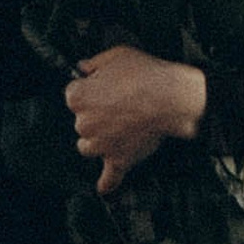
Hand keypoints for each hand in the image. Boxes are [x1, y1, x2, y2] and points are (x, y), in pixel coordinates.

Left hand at [65, 45, 208, 195]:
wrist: (171, 98)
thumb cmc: (145, 74)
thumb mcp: (117, 55)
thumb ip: (94, 63)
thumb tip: (82, 68)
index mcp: (78, 97)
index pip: (73, 95)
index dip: (90, 90)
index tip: (103, 88)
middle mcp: (83, 123)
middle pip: (80, 122)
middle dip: (95, 115)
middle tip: (119, 105)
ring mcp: (100, 144)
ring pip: (88, 147)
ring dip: (98, 141)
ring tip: (116, 131)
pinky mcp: (119, 159)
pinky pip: (109, 178)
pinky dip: (107, 183)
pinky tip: (104, 188)